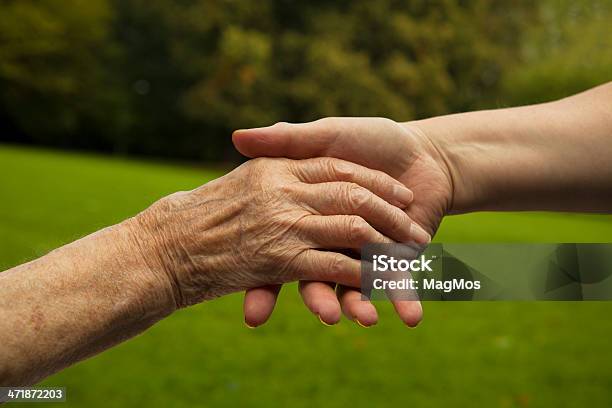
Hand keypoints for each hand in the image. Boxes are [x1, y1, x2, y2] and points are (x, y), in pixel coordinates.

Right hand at [233, 118, 452, 325]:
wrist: (424, 155)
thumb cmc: (371, 139)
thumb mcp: (326, 133)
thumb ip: (287, 138)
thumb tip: (236, 137)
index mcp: (306, 212)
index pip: (283, 241)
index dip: (269, 272)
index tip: (257, 302)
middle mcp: (328, 236)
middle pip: (316, 273)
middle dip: (319, 298)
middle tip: (323, 315)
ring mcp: (360, 251)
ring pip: (354, 283)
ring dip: (361, 304)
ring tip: (366, 319)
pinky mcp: (393, 260)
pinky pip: (394, 283)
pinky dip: (403, 297)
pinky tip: (410, 315)